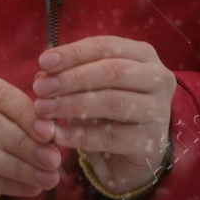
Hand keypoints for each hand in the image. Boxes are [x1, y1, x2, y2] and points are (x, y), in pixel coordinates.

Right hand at [0, 68, 61, 199]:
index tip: (51, 133)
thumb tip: (52, 134)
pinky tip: (31, 188)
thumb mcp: (3, 111)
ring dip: (20, 168)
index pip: (0, 94)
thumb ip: (25, 116)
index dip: (27, 114)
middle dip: (25, 144)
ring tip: (48, 178)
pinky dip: (9, 185)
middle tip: (53, 159)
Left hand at [32, 35, 175, 195]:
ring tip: (45, 110)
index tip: (43, 61)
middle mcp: (157, 78)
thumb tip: (42, 72)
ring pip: (114, 102)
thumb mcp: (93, 87)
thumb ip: (70, 76)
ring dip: (74, 105)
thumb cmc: (111, 110)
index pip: (107, 46)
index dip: (74, 52)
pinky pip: (112, 137)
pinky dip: (82, 136)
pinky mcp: (152, 140)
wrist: (135, 153)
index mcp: (143, 55)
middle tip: (41, 88)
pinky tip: (59, 136)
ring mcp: (158, 110)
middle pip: (113, 71)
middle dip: (72, 78)